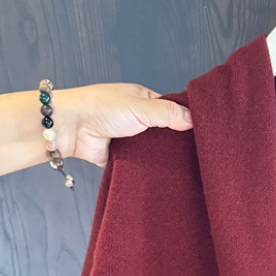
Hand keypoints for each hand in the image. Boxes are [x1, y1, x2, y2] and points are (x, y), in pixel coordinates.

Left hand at [58, 82, 192, 166]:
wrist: (72, 128)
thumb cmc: (101, 108)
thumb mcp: (141, 107)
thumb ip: (167, 114)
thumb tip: (193, 119)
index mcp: (144, 101)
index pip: (171, 111)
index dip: (186, 120)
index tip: (202, 132)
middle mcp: (139, 119)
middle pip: (166, 133)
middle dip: (176, 142)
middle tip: (196, 154)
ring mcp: (132, 139)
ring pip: (155, 150)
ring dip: (163, 157)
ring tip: (186, 168)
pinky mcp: (125, 157)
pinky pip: (143, 164)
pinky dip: (151, 168)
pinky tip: (166, 175)